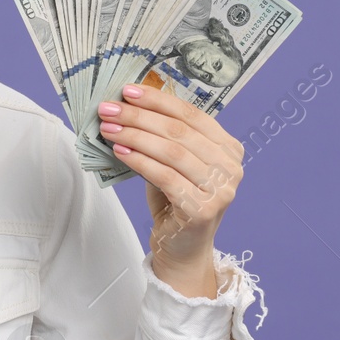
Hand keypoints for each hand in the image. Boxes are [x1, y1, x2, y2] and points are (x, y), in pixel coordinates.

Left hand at [98, 77, 243, 293]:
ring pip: (172, 151)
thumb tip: (129, 104)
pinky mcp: (203, 209)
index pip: (192, 114)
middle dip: (139, 116)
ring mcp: (221, 189)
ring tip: (108, 128)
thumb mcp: (173, 163)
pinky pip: (165, 176)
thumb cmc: (175, 201)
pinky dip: (139, 161)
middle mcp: (231, 167)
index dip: (158, 100)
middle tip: (109, 109)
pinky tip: (120, 151)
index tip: (128, 91)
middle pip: (179, 131)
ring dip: (135, 136)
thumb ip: (163, 137)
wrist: (182, 248)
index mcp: (228, 148)